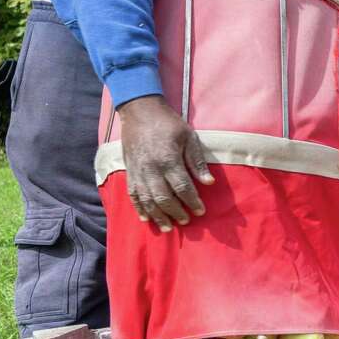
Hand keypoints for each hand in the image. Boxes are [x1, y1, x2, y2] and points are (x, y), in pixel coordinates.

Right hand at [118, 95, 213, 231]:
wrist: (139, 111)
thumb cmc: (168, 123)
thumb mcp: (189, 136)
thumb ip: (197, 161)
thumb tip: (209, 182)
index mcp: (168, 159)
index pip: (182, 187)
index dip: (193, 201)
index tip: (201, 211)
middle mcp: (151, 168)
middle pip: (164, 198)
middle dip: (176, 212)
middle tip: (186, 221)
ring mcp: (138, 171)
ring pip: (147, 200)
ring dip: (158, 216)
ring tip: (168, 227)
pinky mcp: (129, 171)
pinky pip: (133, 194)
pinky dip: (139, 208)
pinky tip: (146, 218)